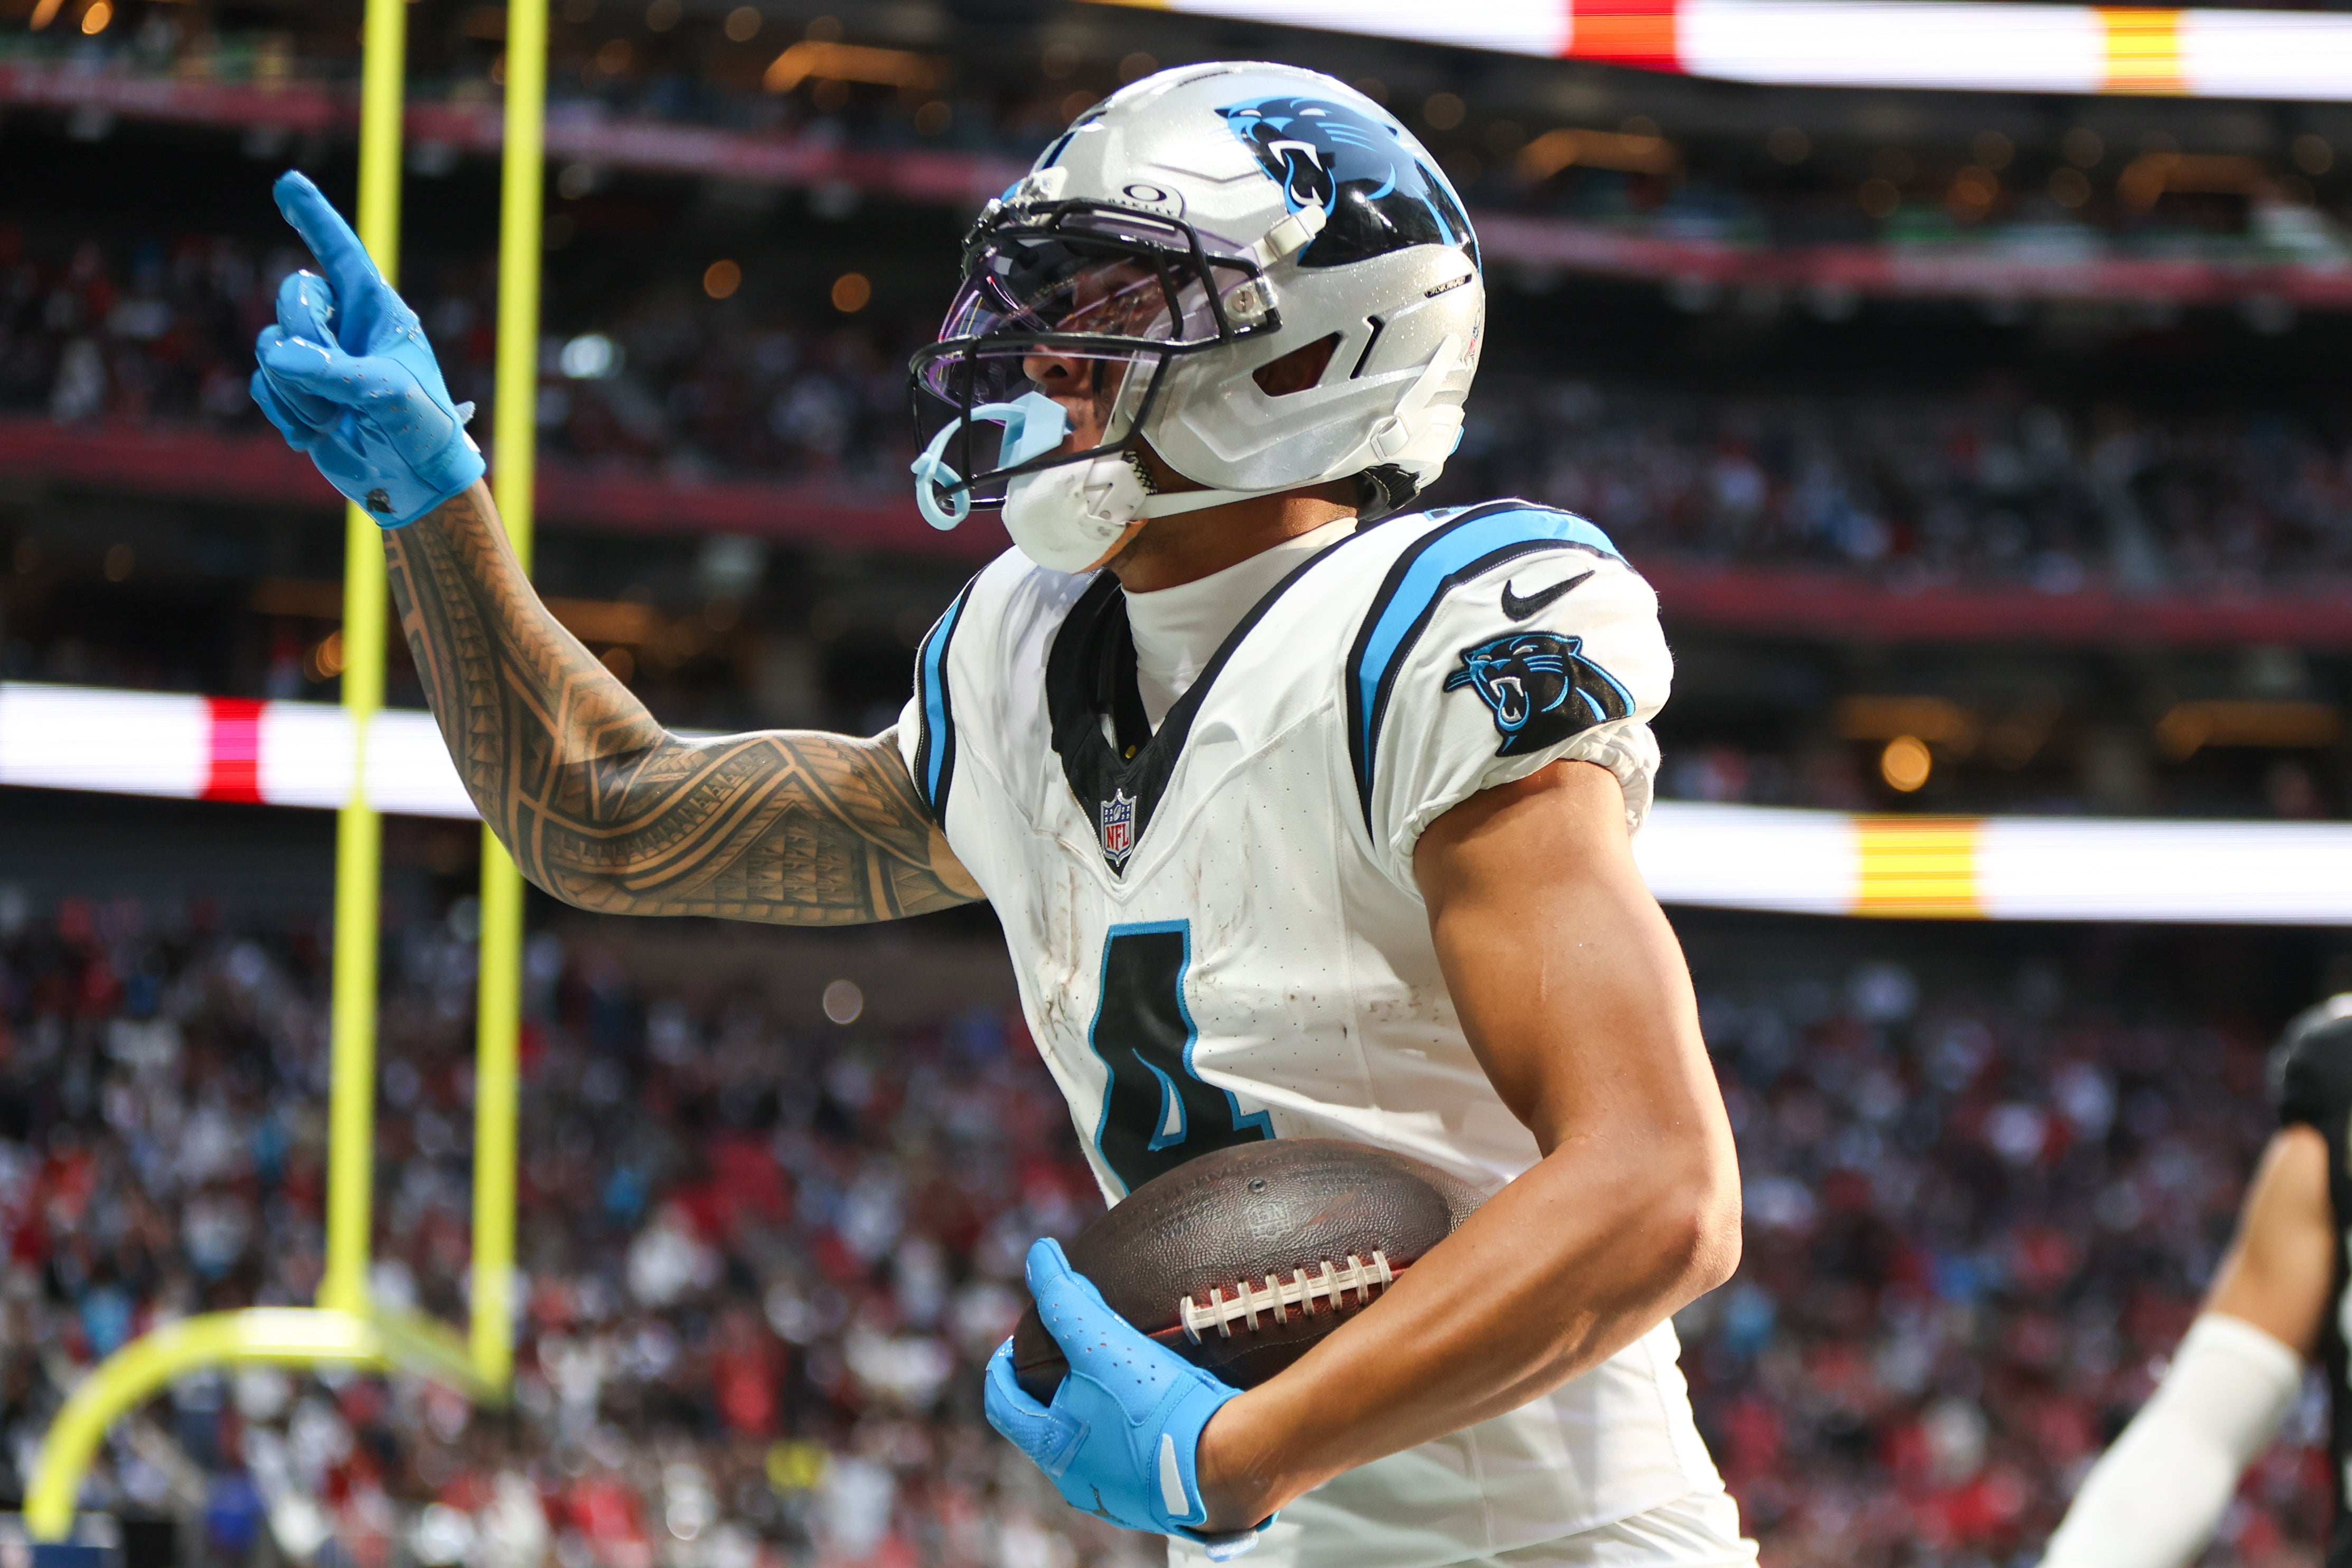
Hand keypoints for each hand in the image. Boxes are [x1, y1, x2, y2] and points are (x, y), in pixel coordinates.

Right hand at [249, 169, 484, 527]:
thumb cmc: (421, 427)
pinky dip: (287, 414)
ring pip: (269, 349)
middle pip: (291, 299)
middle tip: (337, 384)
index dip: (314, 216)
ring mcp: (315, 358)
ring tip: (338, 419)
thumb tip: (278, 358)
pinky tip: (320, 435)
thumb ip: (334, 372)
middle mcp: (341, 326)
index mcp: (376, 310)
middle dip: (306, 340)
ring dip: (298, 392)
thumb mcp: (388, 395)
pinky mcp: (295, 392)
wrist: (414, 479)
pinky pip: (263, 387)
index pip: (340, 251)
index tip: (288, 181)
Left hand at [984, 1239, 1271, 1559]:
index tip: (1012, 1345)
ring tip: (1117, 1378)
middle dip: (1053, 1387)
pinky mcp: (1155, 1503)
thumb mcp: (1103, 1343)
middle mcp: (1076, 1482)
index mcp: (1052, 1447)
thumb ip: (1065, 1299)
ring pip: (1089, 1446)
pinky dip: (1130, 1435)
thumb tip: (1038, 1255)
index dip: (1001, 1369)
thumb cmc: (1155, 1407)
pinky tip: (1154, 1412)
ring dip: (1093, 1412)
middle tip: (1072, 1355)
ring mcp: (1116, 1498)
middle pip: (1045, 1425)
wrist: (1227, 1462)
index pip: (1002, 1404)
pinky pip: (1131, 1464)